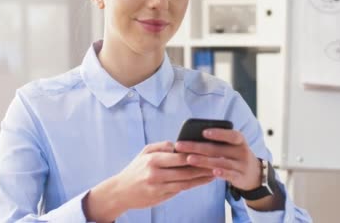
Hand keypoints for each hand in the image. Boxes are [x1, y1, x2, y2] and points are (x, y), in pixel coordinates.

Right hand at [84, 141, 214, 221]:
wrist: (121, 192)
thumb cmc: (135, 169)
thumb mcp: (144, 152)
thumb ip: (162, 146)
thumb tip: (178, 144)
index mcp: (153, 160)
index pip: (178, 156)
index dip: (195, 153)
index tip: (208, 149)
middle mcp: (156, 174)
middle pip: (185, 170)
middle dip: (203, 165)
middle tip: (218, 160)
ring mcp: (159, 187)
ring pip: (186, 181)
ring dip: (202, 177)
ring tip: (216, 171)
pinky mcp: (162, 197)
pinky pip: (181, 189)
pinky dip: (194, 185)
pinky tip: (204, 180)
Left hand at [174, 129, 260, 190]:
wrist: (254, 174)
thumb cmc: (235, 155)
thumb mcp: (232, 146)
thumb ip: (218, 142)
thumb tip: (192, 138)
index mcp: (240, 140)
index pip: (230, 135)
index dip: (218, 133)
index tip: (203, 132)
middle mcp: (242, 151)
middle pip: (218, 149)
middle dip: (197, 147)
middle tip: (180, 145)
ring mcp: (242, 165)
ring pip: (221, 162)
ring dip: (203, 161)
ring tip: (189, 159)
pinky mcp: (240, 177)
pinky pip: (229, 175)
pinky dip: (221, 173)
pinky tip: (211, 171)